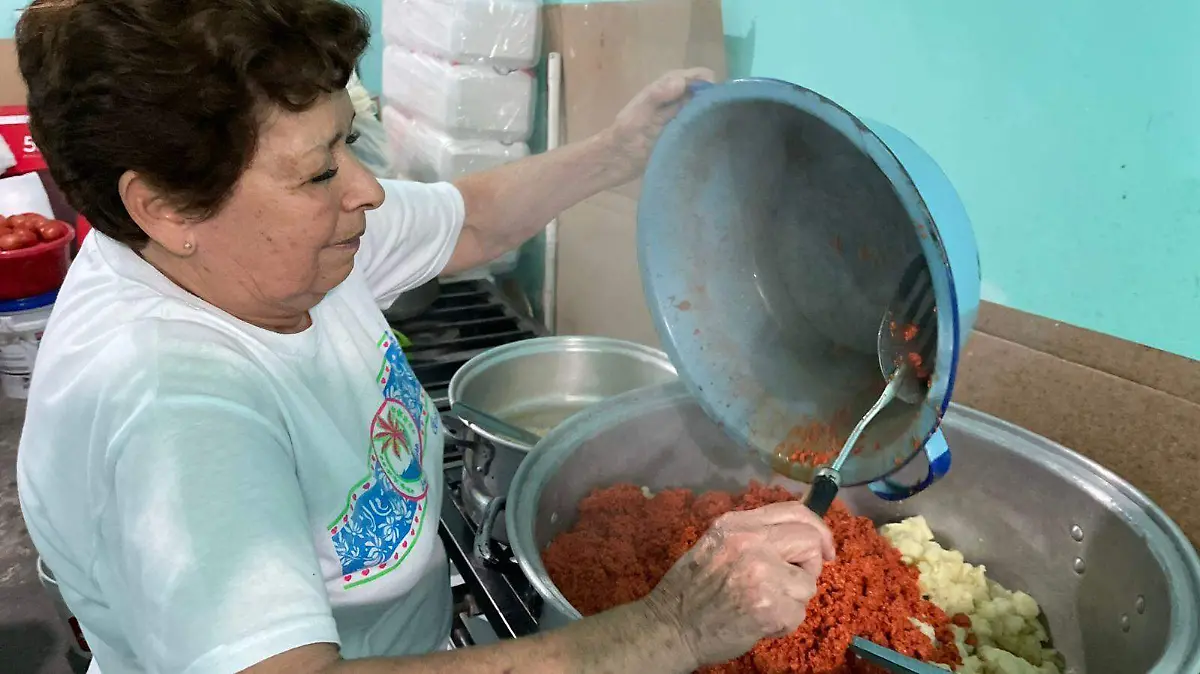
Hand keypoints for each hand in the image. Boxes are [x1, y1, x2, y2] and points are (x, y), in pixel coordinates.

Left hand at [598, 67, 716, 184]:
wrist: (619, 160)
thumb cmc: (626, 133)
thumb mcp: (639, 112)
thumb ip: (656, 94)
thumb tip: (681, 82)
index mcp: (668, 88)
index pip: (696, 77)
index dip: (708, 82)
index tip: (716, 94)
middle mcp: (679, 100)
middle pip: (705, 94)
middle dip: (715, 99)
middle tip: (723, 114)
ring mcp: (684, 118)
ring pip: (706, 110)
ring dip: (715, 115)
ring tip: (725, 126)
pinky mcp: (686, 136)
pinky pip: (703, 129)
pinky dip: (710, 130)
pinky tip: (718, 137)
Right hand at [641, 501, 835, 667]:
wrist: (670, 626)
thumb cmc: (693, 588)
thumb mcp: (718, 543)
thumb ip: (754, 534)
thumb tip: (800, 532)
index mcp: (737, 524)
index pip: (794, 512)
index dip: (818, 530)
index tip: (824, 549)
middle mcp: (751, 542)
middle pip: (810, 541)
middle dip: (810, 565)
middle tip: (793, 582)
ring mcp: (761, 574)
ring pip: (807, 583)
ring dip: (792, 599)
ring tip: (763, 604)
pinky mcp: (768, 607)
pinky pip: (798, 613)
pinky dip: (784, 622)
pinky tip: (759, 621)